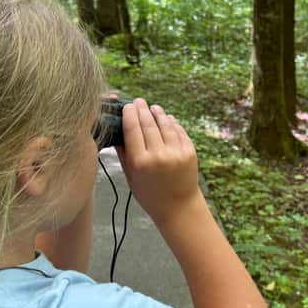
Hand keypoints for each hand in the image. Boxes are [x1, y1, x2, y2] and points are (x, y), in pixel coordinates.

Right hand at [114, 98, 199, 223]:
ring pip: (165, 125)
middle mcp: (158, 156)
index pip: (132, 130)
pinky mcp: (190, 152)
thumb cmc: (149, 193)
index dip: (129, 114)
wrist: (178, 206)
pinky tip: (167, 118)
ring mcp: (176, 153)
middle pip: (148, 124)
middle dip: (142, 110)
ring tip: (152, 107)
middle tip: (138, 101)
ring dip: (158, 113)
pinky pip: (178, 131)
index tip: (127, 106)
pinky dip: (172, 123)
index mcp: (140, 162)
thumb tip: (117, 129)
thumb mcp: (131, 176)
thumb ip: (124, 152)